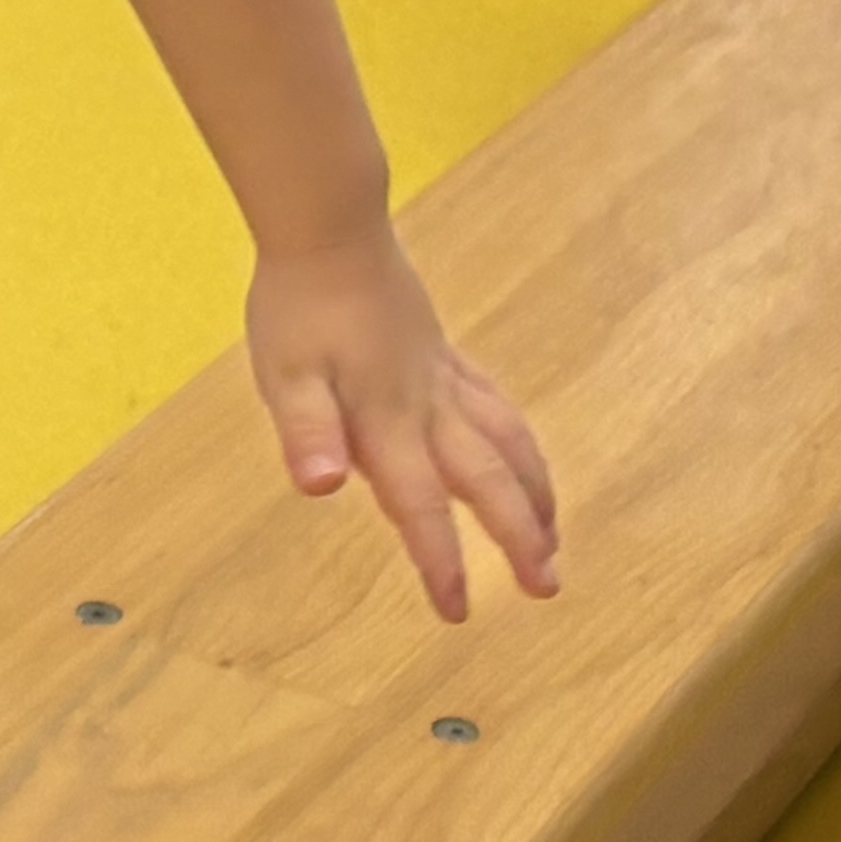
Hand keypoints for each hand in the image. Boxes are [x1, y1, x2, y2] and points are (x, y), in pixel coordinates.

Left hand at [249, 216, 562, 624]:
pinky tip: (524, 459)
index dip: (439, 561)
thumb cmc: (300, 305)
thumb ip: (307, 434)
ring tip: (555, 536)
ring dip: (535, 494)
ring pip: (509, 444)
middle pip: (488, 481)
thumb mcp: (285, 375)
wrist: (331, 229)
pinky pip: (498, 408)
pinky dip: (522, 444)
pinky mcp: (446, 355)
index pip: (420, 507)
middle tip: (547, 588)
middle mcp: (429, 407)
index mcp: (389, 422)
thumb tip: (322, 487)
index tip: (457, 612)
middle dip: (519, 537)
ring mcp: (444, 379)